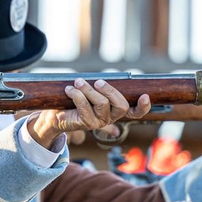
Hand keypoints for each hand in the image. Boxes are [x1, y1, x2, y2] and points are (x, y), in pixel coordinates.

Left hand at [26, 79, 149, 149]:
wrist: (56, 114)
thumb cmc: (76, 98)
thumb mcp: (91, 90)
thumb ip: (100, 86)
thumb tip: (102, 78)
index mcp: (116, 110)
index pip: (135, 112)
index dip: (143, 107)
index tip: (145, 95)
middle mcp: (111, 117)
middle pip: (121, 105)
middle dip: (110, 90)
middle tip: (98, 81)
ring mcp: (99, 122)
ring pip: (102, 103)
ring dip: (89, 89)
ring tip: (78, 82)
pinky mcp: (86, 123)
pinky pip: (85, 106)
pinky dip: (77, 94)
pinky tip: (69, 89)